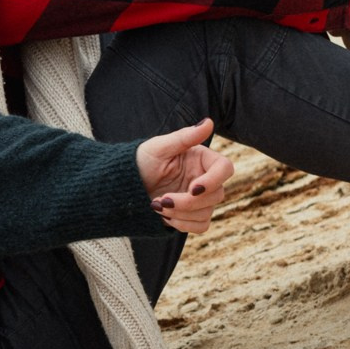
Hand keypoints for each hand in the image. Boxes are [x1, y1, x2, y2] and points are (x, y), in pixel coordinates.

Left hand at [136, 118, 235, 234]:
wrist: (124, 184)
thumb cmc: (141, 160)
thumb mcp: (159, 147)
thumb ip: (184, 137)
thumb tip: (208, 122)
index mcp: (201, 159)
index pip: (225, 169)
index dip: (213, 181)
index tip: (192, 188)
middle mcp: (204, 178)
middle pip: (216, 195)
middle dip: (188, 202)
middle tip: (162, 200)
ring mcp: (199, 198)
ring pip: (207, 213)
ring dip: (181, 214)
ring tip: (157, 206)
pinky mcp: (191, 214)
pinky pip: (200, 226)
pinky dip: (182, 224)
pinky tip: (164, 216)